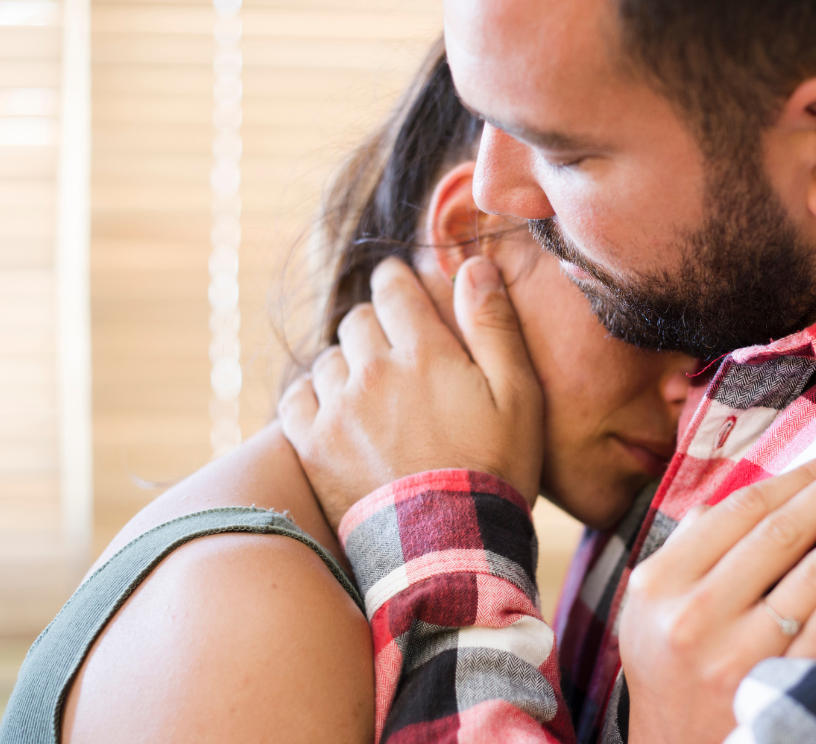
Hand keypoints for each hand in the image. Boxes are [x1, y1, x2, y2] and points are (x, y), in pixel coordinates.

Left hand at [279, 256, 543, 528]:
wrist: (450, 550)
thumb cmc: (495, 471)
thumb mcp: (519, 396)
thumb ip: (494, 325)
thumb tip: (474, 265)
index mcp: (424, 350)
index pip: (392, 287)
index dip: (396, 282)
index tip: (401, 290)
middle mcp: (373, 370)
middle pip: (358, 320)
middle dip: (377, 327)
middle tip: (397, 354)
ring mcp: (337, 409)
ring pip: (328, 358)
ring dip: (347, 365)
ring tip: (371, 392)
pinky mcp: (313, 446)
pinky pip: (296, 398)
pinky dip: (313, 397)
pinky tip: (336, 413)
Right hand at [618, 440, 815, 743]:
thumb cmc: (672, 669)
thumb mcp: (653, 605)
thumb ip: (695, 545)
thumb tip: (767, 490)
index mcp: (660, 583)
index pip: (741, 510)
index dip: (800, 477)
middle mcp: (695, 616)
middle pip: (783, 532)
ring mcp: (738, 656)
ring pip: (815, 571)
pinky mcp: (779, 689)